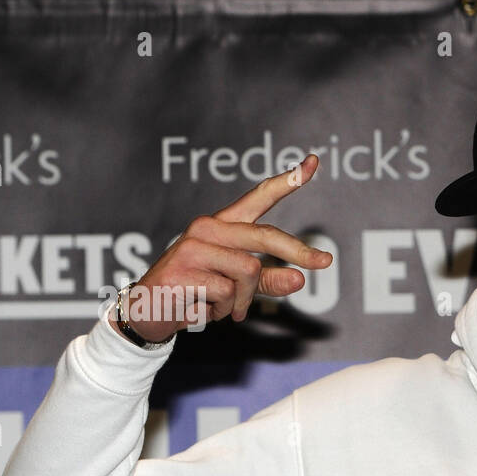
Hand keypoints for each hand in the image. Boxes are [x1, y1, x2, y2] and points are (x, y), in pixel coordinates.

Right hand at [117, 155, 333, 342]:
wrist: (150, 313)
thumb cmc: (196, 295)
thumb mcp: (238, 289)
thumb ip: (267, 282)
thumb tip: (299, 279)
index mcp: (223, 227)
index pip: (258, 198)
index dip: (287, 181)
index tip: (314, 162)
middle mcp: (208, 228)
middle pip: (265, 236)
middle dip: (299, 251)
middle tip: (326, 261)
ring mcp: (193, 246)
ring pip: (249, 270)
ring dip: (244, 300)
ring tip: (224, 306)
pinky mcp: (184, 269)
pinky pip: (228, 293)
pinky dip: (224, 310)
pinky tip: (202, 308)